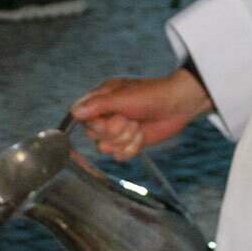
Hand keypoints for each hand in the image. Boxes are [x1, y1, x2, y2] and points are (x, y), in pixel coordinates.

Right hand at [67, 68, 212, 160]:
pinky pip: (119, 156)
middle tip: (129, 119)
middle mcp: (106, 115)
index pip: (82, 118)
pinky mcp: (129, 142)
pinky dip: (132, 148)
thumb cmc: (151, 94)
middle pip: (94, 135)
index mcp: (101, 99)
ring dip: (125, 139)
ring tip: (137, 126)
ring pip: (106, 148)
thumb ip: (97, 105)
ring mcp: (118, 130)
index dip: (96, 123)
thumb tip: (73, 112)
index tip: (111, 118)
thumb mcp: (121, 97)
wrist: (178, 105)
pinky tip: (142, 136)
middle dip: (114, 131)